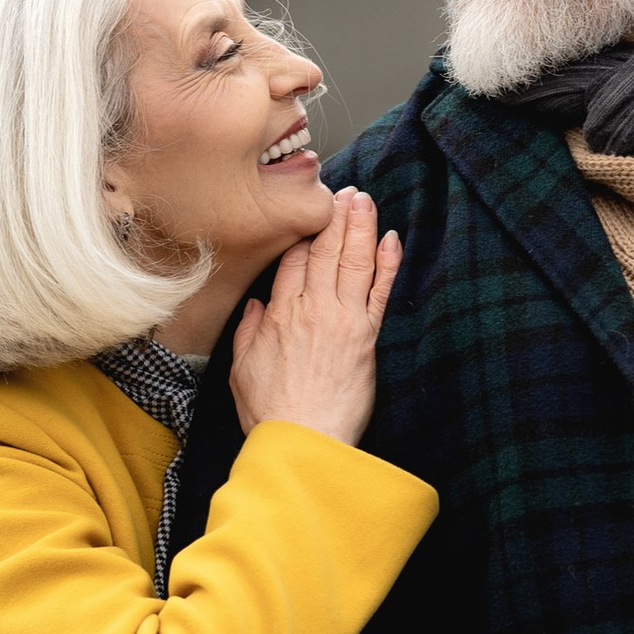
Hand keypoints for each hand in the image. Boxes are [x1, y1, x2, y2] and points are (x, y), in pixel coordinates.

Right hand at [230, 193, 402, 446]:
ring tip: (365, 200)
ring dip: (361, 227)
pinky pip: (380, 292)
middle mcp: (312, 310)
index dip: (304, 232)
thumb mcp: (242, 369)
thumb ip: (248, 331)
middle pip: (325, 250)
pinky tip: (391, 240)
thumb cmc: (271, 412)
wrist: (302, 441)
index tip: (311, 213)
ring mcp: (342, 321)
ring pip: (354, 262)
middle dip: (335, 217)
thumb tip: (257, 304)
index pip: (293, 259)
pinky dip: (387, 264)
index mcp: (278, 315)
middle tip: (343, 192)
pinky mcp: (367, 338)